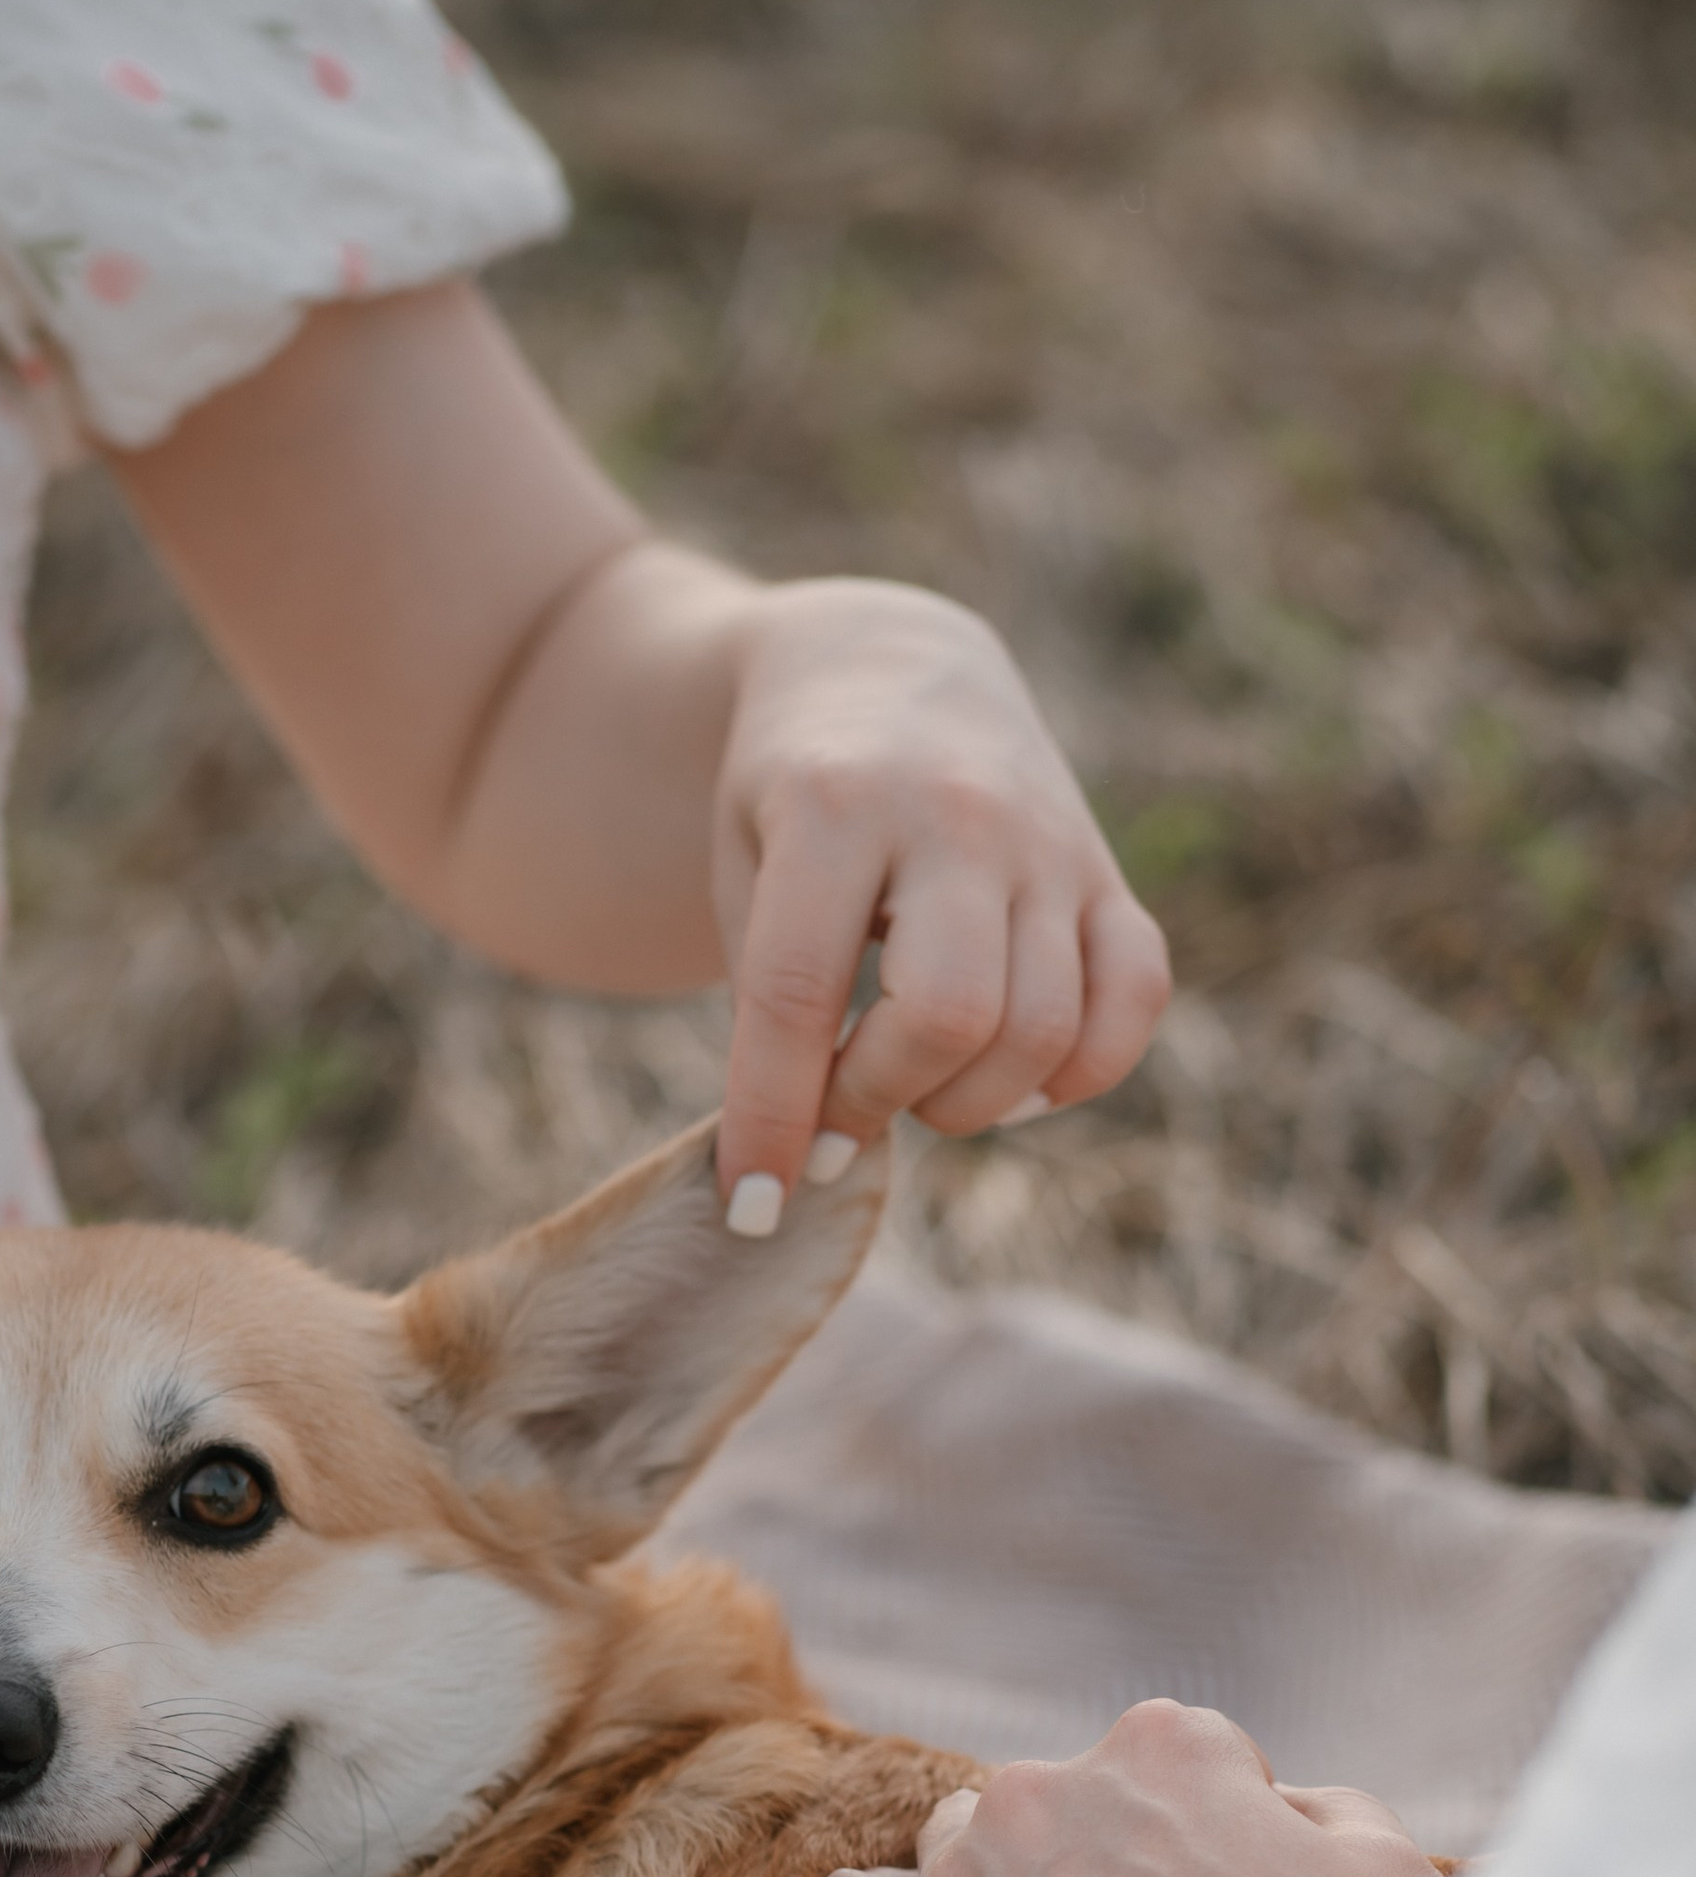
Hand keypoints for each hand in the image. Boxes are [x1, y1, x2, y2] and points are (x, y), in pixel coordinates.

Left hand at [713, 581, 1170, 1204]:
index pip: (797, 994)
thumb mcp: (741, 874)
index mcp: (832, 805)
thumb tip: (817, 1164)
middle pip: (950, 1016)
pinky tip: (1009, 1074)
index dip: (771, 1117)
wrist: (887, 671)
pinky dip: (1078, 1072)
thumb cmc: (788, 803)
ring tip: (911, 1081)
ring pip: (1044, 1028)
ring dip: (967, 1103)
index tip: (751, 1205)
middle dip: (881, 1101)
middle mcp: (954, 815)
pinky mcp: (1107, 871)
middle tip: (839, 1108)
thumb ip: (771, 1005)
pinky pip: (1135, 1000)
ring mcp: (1046, 840)